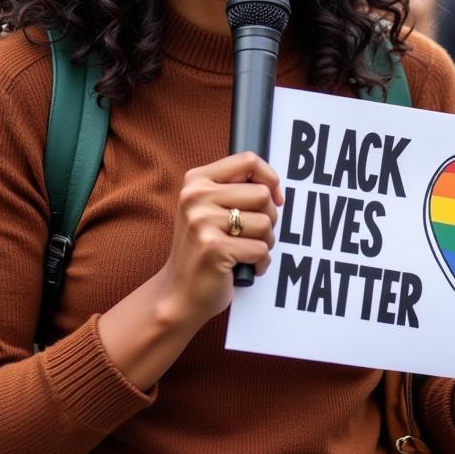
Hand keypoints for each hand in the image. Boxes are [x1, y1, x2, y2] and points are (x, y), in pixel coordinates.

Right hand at [157, 152, 280, 325]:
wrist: (179, 293)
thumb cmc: (203, 249)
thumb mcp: (209, 209)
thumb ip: (234, 190)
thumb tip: (273, 185)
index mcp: (196, 180)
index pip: (247, 160)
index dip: (270, 178)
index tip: (275, 198)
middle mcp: (196, 196)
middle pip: (262, 194)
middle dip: (268, 218)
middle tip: (252, 235)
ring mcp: (202, 222)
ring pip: (265, 223)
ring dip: (265, 243)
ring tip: (245, 251)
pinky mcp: (214, 248)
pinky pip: (261, 249)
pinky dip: (260, 263)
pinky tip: (243, 268)